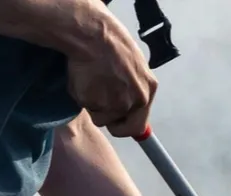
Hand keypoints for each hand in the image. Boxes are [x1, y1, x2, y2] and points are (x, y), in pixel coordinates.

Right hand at [62, 3, 155, 137]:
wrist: (93, 34)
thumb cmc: (112, 42)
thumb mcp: (134, 66)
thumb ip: (133, 89)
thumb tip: (127, 106)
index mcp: (148, 90)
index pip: (139, 126)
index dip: (124, 127)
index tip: (116, 125)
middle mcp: (136, 100)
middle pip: (118, 126)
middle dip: (107, 117)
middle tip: (99, 99)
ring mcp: (115, 103)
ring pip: (99, 117)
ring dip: (93, 103)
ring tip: (93, 79)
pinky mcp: (94, 102)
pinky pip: (85, 106)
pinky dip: (82, 94)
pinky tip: (85, 76)